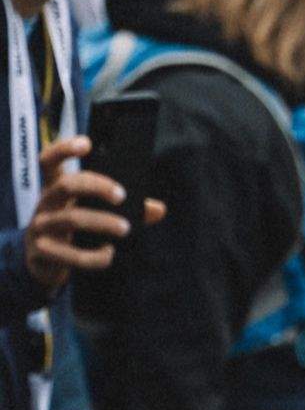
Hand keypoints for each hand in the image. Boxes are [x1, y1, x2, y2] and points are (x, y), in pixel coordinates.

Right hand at [25, 137, 165, 293]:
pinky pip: (69, 254)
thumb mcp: (92, 214)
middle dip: (97, 186)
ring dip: (102, 222)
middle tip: (122, 196)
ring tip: (126, 228)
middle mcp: (45, 203)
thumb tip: (159, 209)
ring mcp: (40, 228)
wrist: (43, 265)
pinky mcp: (41, 253)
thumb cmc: (73, 231)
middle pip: (66, 184)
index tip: (87, 143)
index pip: (49, 160)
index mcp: (55, 188)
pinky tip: (109, 254)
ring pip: (71, 219)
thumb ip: (126, 209)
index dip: (63, 149)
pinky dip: (93, 256)